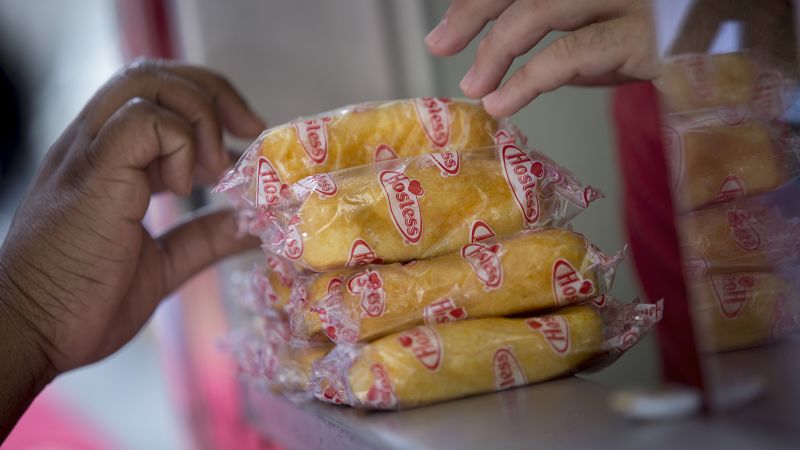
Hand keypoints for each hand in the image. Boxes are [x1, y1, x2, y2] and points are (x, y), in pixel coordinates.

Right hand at [0, 59, 263, 377]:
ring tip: (211, 172)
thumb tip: (255, 227)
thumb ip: (205, 238)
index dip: (211, 103)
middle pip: (155, 73)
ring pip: (146, 82)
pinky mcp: (93, 175)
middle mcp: (94, 144)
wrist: (29, 335)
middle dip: (215, 94)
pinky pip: (142, 120)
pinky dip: (179, 144)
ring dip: (199, 118)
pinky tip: (181, 188)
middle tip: (247, 135)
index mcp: (108, 159)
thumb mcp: (162, 264)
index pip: (157, 91)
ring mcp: (89, 155)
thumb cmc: (82, 302)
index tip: (245, 139)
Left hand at [425, 0, 659, 115]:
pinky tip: (504, 102)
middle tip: (440, 44)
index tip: (448, 29)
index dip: (478, 0)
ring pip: (537, 11)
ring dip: (495, 51)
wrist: (736, 45)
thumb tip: (503, 62)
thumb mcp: (603, 27)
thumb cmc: (662, 37)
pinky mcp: (642, 36)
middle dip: (472, 13)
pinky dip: (526, 81)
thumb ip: (563, 31)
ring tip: (474, 86)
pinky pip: (569, 56)